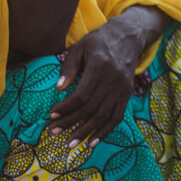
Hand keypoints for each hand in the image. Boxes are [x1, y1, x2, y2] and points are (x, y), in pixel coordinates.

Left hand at [49, 18, 140, 147]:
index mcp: (100, 67)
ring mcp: (122, 88)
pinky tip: (93, 142)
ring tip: (71, 144)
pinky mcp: (127, 94)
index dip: (66, 108)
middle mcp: (113, 80)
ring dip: (86, 131)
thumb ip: (69, 67)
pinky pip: (117, 117)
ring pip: (103, 116)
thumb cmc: (100, 41)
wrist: (129, 37)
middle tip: (54, 132)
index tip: (51, 116)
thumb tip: (59, 88)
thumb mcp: (81, 47)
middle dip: (71, 122)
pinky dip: (105, 131)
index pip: (81, 95)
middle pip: (91, 108)